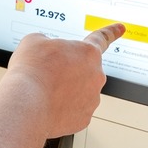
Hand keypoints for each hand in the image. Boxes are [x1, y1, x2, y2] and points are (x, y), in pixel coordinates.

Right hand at [3, 23, 124, 137]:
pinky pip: (73, 110)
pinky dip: (61, 108)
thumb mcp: (34, 41)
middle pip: (84, 70)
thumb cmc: (31, 71)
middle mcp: (95, 75)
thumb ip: (46, 42)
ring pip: (78, 92)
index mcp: (87, 52)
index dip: (111, 31)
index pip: (101, 38)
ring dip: (64, 90)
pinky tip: (47, 105)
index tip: (121, 28)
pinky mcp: (83, 119)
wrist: (26, 102)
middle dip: (68, 71)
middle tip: (48, 73)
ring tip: (44, 91)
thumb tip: (46, 50)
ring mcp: (92, 99)